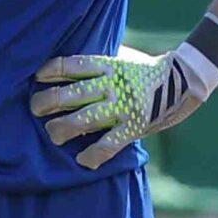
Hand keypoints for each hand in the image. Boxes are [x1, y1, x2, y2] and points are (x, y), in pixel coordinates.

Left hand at [31, 43, 217, 169]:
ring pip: (83, 120)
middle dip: (47, 102)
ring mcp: (122, 107)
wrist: (181, 82)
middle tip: (36, 109)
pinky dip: (92, 155)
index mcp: (107, 65)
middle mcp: (112, 86)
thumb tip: (64, 67)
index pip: (71, 65)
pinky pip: (107, 145)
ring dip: (62, 128)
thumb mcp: (120, 58)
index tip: (37, 77)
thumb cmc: (142, 71)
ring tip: (53, 133)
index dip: (49, 71)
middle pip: (71, 94)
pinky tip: (82, 159)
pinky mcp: (132, 127)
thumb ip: (97, 64)